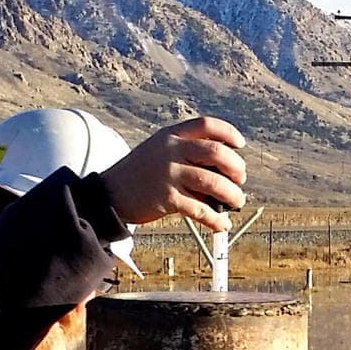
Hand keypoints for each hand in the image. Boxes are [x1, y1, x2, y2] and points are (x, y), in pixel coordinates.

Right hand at [101, 116, 248, 231]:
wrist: (109, 194)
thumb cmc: (140, 173)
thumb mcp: (159, 152)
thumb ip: (186, 154)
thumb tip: (223, 173)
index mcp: (171, 135)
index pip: (206, 125)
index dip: (228, 133)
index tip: (240, 145)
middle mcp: (171, 151)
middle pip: (217, 152)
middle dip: (236, 167)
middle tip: (240, 179)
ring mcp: (169, 174)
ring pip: (213, 182)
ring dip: (232, 194)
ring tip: (237, 202)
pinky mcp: (166, 198)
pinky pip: (200, 209)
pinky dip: (216, 219)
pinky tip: (222, 224)